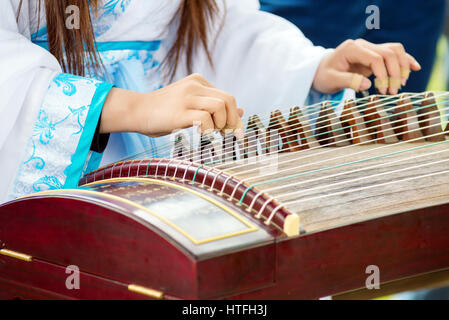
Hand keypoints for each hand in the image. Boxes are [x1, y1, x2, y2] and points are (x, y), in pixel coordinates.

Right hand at [101, 73, 243, 137]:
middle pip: (228, 100)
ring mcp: (186, 97)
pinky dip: (208, 130)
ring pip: (220, 106)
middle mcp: (194, 86)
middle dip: (233, 120)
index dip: (234, 116)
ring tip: (212, 132)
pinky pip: (205, 119)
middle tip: (229, 135)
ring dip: (221, 123)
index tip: (232, 131)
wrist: (136, 110)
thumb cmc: (163, 111)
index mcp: (198, 81)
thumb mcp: (191, 105)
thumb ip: (213, 106)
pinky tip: (200, 133)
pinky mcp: (179, 112)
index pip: (227, 97)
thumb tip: (241, 112)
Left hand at [312, 39, 420, 94]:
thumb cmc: (324, 76)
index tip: (382, 90)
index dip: (383, 74)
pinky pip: (393, 54)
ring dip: (401, 68)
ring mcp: (370, 49)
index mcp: (352, 49)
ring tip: (401, 85)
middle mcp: (363, 46)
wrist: (320, 71)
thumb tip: (368, 84)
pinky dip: (404, 60)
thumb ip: (349, 81)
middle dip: (394, 73)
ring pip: (394, 51)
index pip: (375, 58)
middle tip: (392, 92)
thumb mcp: (331, 81)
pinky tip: (415, 68)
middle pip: (388, 53)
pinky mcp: (374, 55)